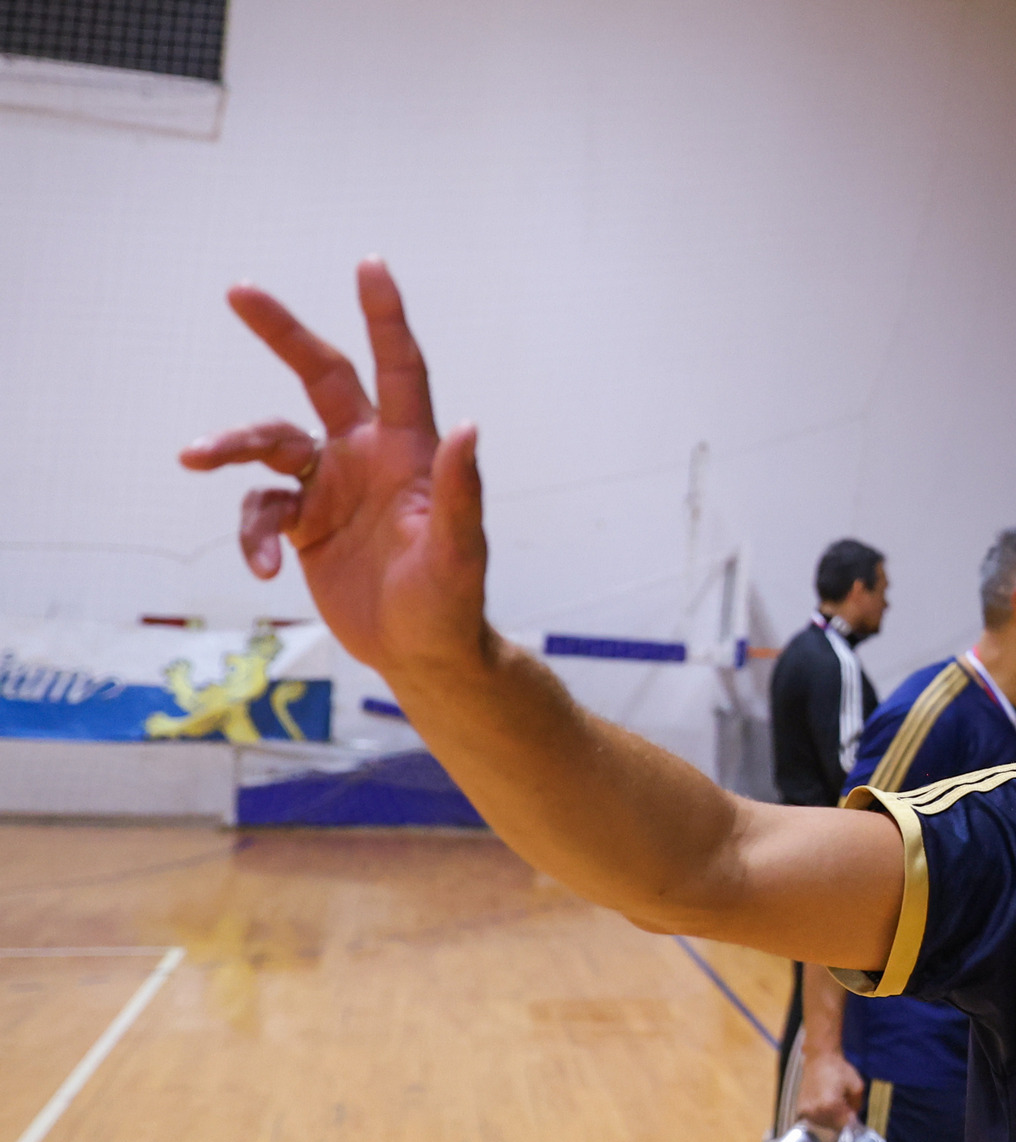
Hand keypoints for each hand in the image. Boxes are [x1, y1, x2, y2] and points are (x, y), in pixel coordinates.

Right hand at [179, 259, 487, 678]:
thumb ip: (461, 492)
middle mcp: (367, 456)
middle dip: (282, 333)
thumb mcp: (458, 552)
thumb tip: (471, 428)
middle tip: (238, 289)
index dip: (385, 318)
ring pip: (270, 442)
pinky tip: (264, 572)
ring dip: (232, 444)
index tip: (369, 264)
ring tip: (195, 455)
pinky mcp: (305, 524)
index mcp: (409, 452)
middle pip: (321, 377)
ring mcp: (333, 487)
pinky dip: (251, 537)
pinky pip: (260, 512)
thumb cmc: (450, 603)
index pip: (400, 371)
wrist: (422, 654)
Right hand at [793, 1047, 866, 1136]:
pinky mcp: (800, 1109)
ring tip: (833, 1103)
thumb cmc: (839, 1070)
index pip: (844, 1125)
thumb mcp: (857, 1086)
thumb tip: (854, 1117)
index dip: (851, 1121)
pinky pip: (814, 1119)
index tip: (852, 1112)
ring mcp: (806, 1111)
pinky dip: (821, 1115)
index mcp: (830, 1105)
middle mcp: (816, 1111)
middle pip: (833, 1127)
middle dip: (841, 1119)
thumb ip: (857, 1105)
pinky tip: (824, 1103)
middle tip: (844, 1105)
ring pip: (823, 1124)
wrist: (819, 1059)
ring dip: (831, 1119)